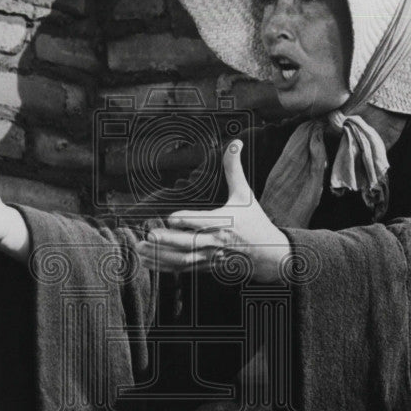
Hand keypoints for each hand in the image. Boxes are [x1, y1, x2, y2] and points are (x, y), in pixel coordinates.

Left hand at [134, 139, 290, 283]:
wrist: (269, 255)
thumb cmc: (255, 221)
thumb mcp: (245, 194)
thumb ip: (234, 168)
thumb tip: (235, 142)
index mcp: (225, 222)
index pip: (204, 222)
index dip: (187, 221)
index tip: (170, 218)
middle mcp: (216, 242)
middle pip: (190, 243)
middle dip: (169, 240)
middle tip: (150, 235)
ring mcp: (209, 257)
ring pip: (182, 259)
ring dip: (160, 255)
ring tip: (141, 248)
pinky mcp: (205, 267)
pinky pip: (182, 268)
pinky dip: (163, 266)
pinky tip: (147, 259)